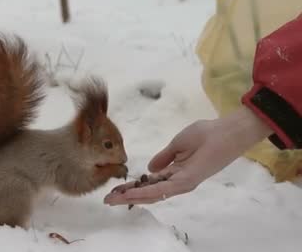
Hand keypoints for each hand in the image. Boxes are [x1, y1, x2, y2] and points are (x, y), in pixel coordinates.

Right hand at [103, 106, 272, 205]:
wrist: (225, 132)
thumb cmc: (205, 134)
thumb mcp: (178, 144)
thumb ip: (164, 157)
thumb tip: (149, 168)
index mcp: (175, 172)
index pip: (149, 183)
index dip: (132, 187)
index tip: (115, 189)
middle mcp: (177, 181)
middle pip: (148, 193)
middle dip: (127, 197)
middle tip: (108, 200)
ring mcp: (182, 182)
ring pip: (153, 195)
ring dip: (132, 197)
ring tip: (114, 199)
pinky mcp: (187, 181)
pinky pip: (163, 189)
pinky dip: (146, 192)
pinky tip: (132, 194)